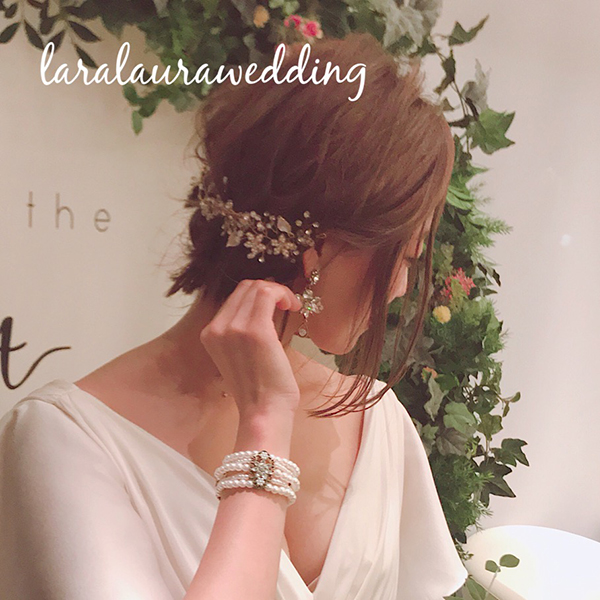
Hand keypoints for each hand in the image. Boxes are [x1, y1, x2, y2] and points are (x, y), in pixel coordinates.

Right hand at [200, 279, 302, 417]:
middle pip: (244, 287)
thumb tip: (264, 305)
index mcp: (211, 334)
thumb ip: (242, 332)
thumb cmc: (259, 390)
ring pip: (257, 287)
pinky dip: (283, 294)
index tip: (277, 305)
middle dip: (269, 289)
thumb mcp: (240, 356)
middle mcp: (217, 328)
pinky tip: (293, 306)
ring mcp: (234, 328)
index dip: (259, 294)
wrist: (263, 412)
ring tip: (291, 306)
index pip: (235, 297)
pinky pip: (267, 294)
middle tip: (287, 304)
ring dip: (278, 291)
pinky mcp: (256, 330)